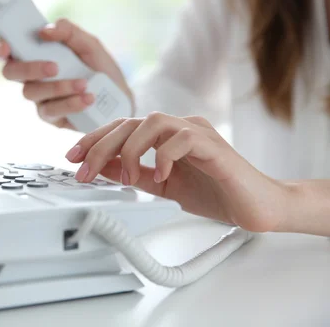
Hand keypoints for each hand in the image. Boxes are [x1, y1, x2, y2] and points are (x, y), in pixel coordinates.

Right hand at [0, 19, 132, 129]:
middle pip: (11, 73)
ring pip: (31, 93)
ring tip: (84, 84)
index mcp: (35, 54)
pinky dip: (70, 103)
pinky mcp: (51, 117)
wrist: (120, 97)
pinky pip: (50, 111)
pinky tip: (88, 98)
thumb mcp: (89, 43)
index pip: (7, 51)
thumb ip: (68, 32)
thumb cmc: (99, 67)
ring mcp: (39, 98)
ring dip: (58, 87)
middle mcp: (31, 76)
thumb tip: (45, 30)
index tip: (5, 46)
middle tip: (54, 67)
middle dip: (30, 68)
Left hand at [65, 112, 290, 232]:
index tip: (73, 157)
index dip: (94, 139)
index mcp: (166, 135)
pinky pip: (184, 138)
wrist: (256, 208)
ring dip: (130, 148)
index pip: (123, 127)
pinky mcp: (215, 145)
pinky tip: (160, 175)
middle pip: (131, 122)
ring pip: (154, 121)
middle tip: (84, 169)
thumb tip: (100, 167)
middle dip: (101, 145)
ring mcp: (198, 133)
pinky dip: (165, 155)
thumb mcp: (162, 186)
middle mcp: (179, 128)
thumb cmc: (216, 193)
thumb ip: (134, 173)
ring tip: (124, 175)